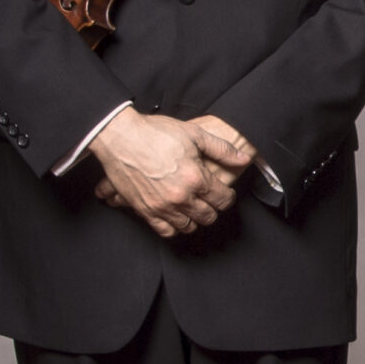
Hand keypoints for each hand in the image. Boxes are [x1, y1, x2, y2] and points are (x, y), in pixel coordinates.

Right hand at [88, 108, 245, 236]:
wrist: (120, 137)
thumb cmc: (156, 133)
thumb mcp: (194, 134)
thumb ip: (222, 149)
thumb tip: (244, 158)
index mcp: (196, 178)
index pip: (223, 200)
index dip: (227, 196)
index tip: (224, 193)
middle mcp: (181, 196)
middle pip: (208, 216)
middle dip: (213, 209)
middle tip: (210, 200)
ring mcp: (162, 206)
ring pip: (189, 227)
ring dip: (195, 219)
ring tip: (194, 208)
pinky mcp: (145, 211)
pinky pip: (166, 231)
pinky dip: (175, 227)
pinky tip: (177, 217)